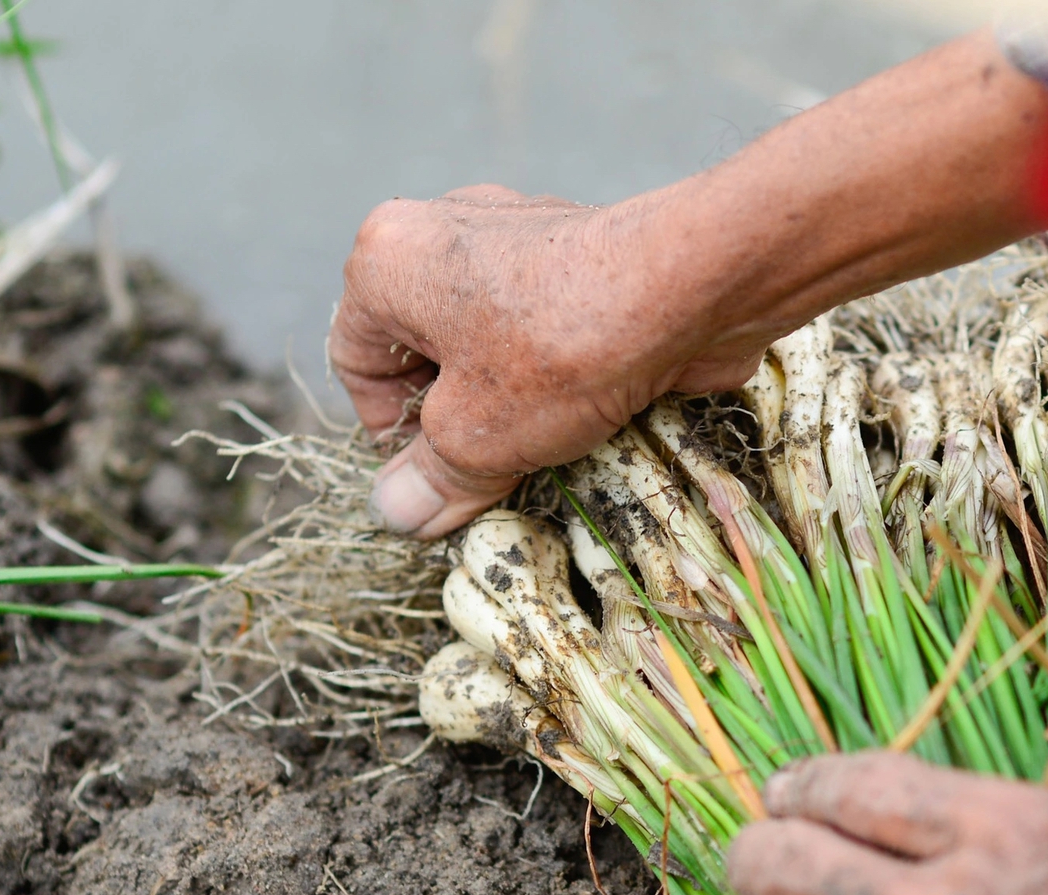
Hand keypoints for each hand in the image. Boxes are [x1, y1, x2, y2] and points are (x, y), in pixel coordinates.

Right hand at [330, 186, 773, 539]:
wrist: (691, 288)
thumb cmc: (562, 350)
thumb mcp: (479, 439)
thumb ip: (432, 479)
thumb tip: (398, 512)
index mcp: (389, 259)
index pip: (355, 360)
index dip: (391, 433)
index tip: (438, 480)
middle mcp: (445, 229)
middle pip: (427, 350)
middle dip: (459, 419)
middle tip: (496, 470)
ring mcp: (520, 233)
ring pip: (495, 342)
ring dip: (516, 402)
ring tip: (551, 445)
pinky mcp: (586, 255)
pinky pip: (553, 327)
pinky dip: (566, 373)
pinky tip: (597, 412)